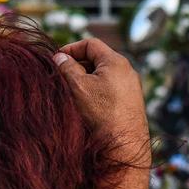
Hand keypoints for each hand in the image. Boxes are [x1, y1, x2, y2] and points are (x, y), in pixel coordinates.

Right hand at [54, 38, 149, 163]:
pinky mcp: (131, 101)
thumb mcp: (78, 86)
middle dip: (78, 65)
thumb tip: (59, 57)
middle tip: (62, 76)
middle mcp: (127, 70)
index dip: (71, 49)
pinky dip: (96, 90)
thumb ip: (67, 67)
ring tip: (72, 92)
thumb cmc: (101, 113)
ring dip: (86, 79)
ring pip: (103, 75)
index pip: (90, 44)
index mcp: (116, 61)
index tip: (57, 60)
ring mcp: (131, 87)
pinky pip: (110, 88)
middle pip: (97, 59)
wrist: (124, 144)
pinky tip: (86, 104)